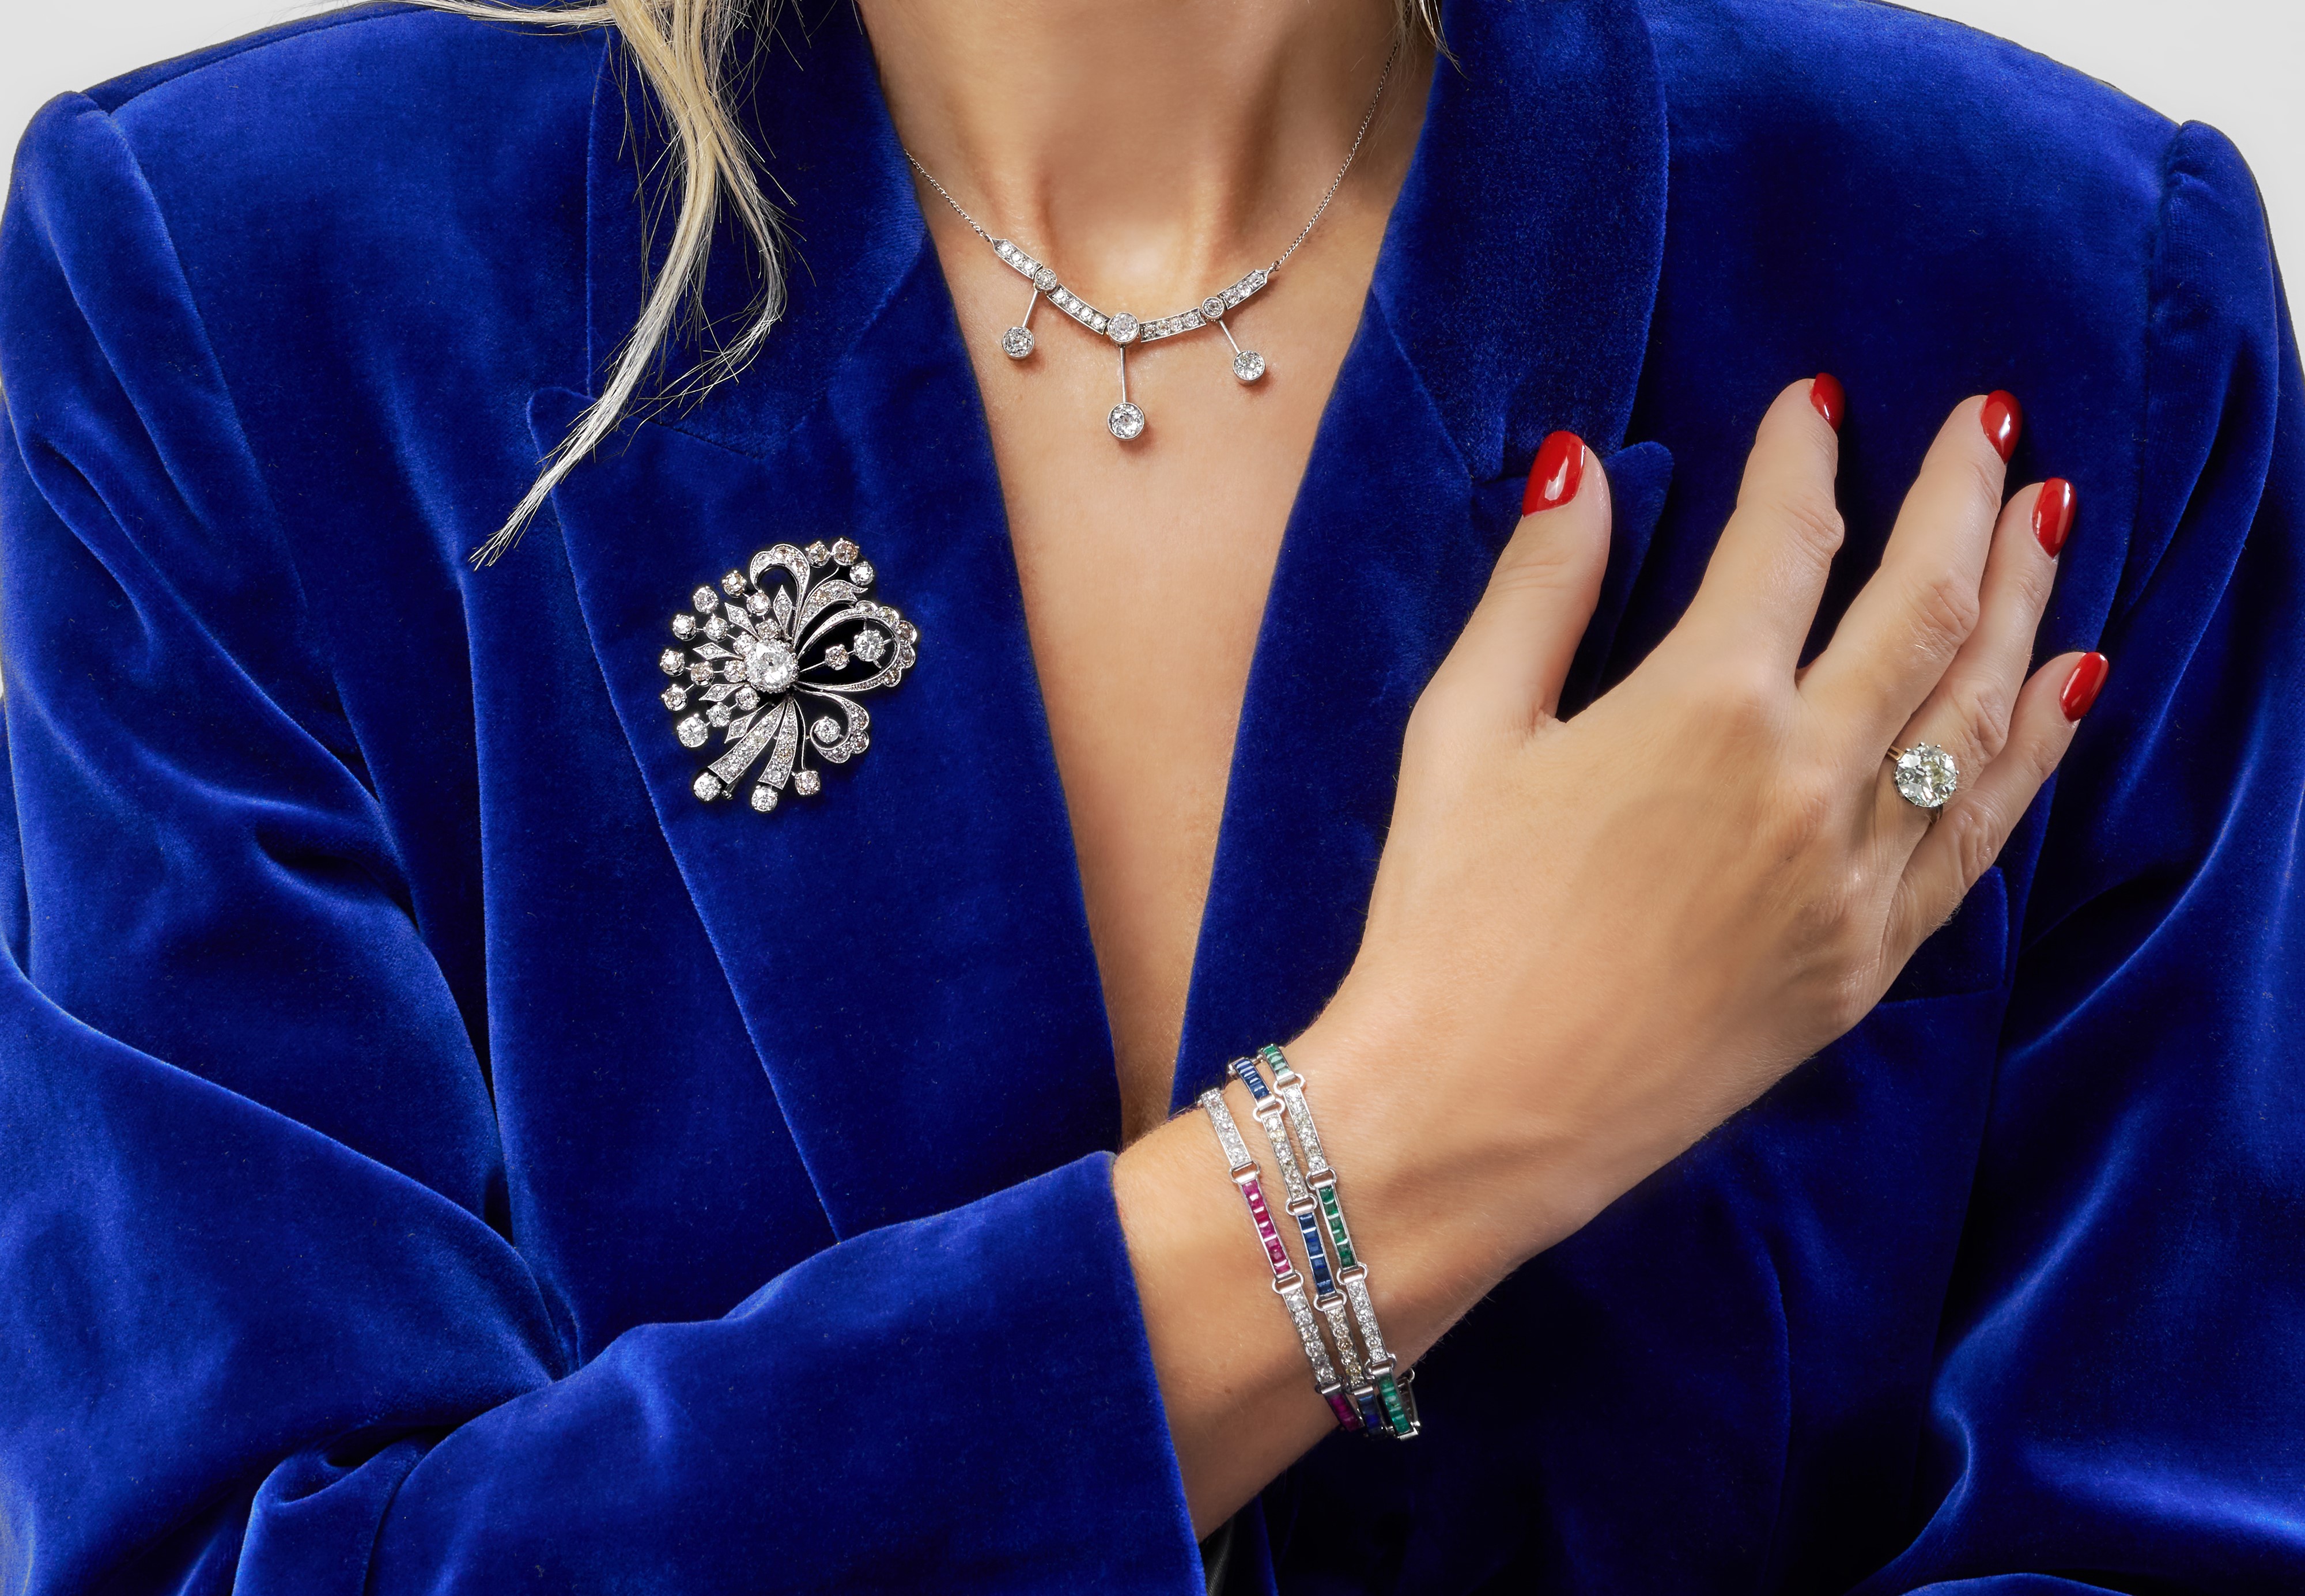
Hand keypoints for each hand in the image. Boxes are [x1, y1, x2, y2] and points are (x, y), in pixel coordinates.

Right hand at [1302, 379, 2101, 1280]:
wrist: (1475, 1115)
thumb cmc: (1447, 920)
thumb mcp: (1462, 733)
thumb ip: (1537, 592)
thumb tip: (1586, 465)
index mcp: (1702, 709)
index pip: (1786, 540)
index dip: (1803, 456)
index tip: (1814, 404)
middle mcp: (1808, 780)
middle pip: (1925, 600)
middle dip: (1963, 493)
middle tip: (1989, 423)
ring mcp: (1854, 878)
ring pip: (1979, 704)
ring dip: (2025, 597)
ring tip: (2052, 515)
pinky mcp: (1867, 960)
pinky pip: (1983, 832)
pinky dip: (2038, 746)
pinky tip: (2072, 681)